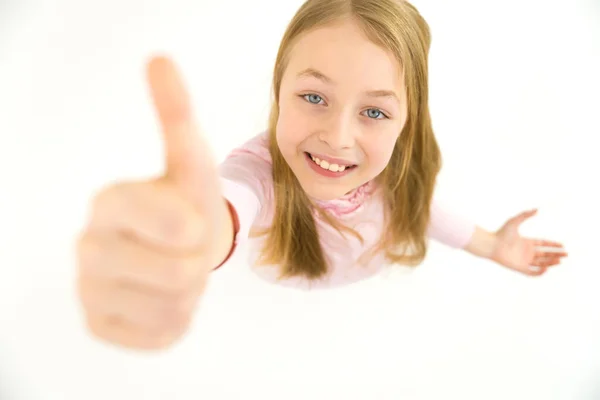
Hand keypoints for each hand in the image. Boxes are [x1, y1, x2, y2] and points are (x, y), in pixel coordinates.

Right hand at [76, 56, 232, 349]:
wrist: (175, 250)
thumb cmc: (185, 204)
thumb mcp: (191, 163)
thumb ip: (176, 115)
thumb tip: (160, 58)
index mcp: (110, 202)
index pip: (172, 224)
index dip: (193, 226)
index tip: (190, 221)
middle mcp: (89, 246)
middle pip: (179, 273)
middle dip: (199, 262)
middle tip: (184, 249)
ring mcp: (88, 289)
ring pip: (174, 308)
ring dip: (190, 291)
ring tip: (174, 271)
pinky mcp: (99, 325)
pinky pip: (162, 335)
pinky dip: (176, 320)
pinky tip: (160, 298)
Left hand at [490, 208, 567, 275]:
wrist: (491, 244)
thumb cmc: (501, 233)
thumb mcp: (514, 221)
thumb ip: (525, 215)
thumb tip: (537, 209)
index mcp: (526, 242)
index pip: (543, 244)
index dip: (553, 245)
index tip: (562, 245)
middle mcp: (526, 252)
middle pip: (545, 254)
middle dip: (556, 255)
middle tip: (566, 254)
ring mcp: (523, 260)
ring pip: (541, 263)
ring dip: (551, 263)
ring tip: (560, 261)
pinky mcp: (519, 268)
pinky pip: (532, 272)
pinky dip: (540, 272)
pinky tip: (547, 268)